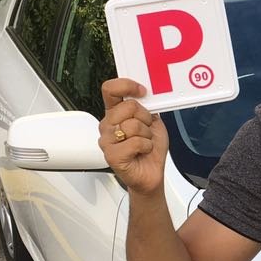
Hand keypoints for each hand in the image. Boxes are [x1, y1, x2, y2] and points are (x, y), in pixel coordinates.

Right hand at [98, 78, 168, 194]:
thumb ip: (147, 107)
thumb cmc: (149, 150)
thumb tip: (148, 93)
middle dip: (145, 118)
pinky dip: (146, 147)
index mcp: (115, 113)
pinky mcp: (112, 155)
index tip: (142, 90)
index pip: (110, 90)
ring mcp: (107, 140)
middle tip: (146, 130)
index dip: (126, 86)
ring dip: (147, 135)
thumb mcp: (153, 122)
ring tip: (144, 144)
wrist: (151, 174)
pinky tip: (142, 152)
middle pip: (128, 106)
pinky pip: (135, 142)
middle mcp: (108, 125)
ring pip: (133, 125)